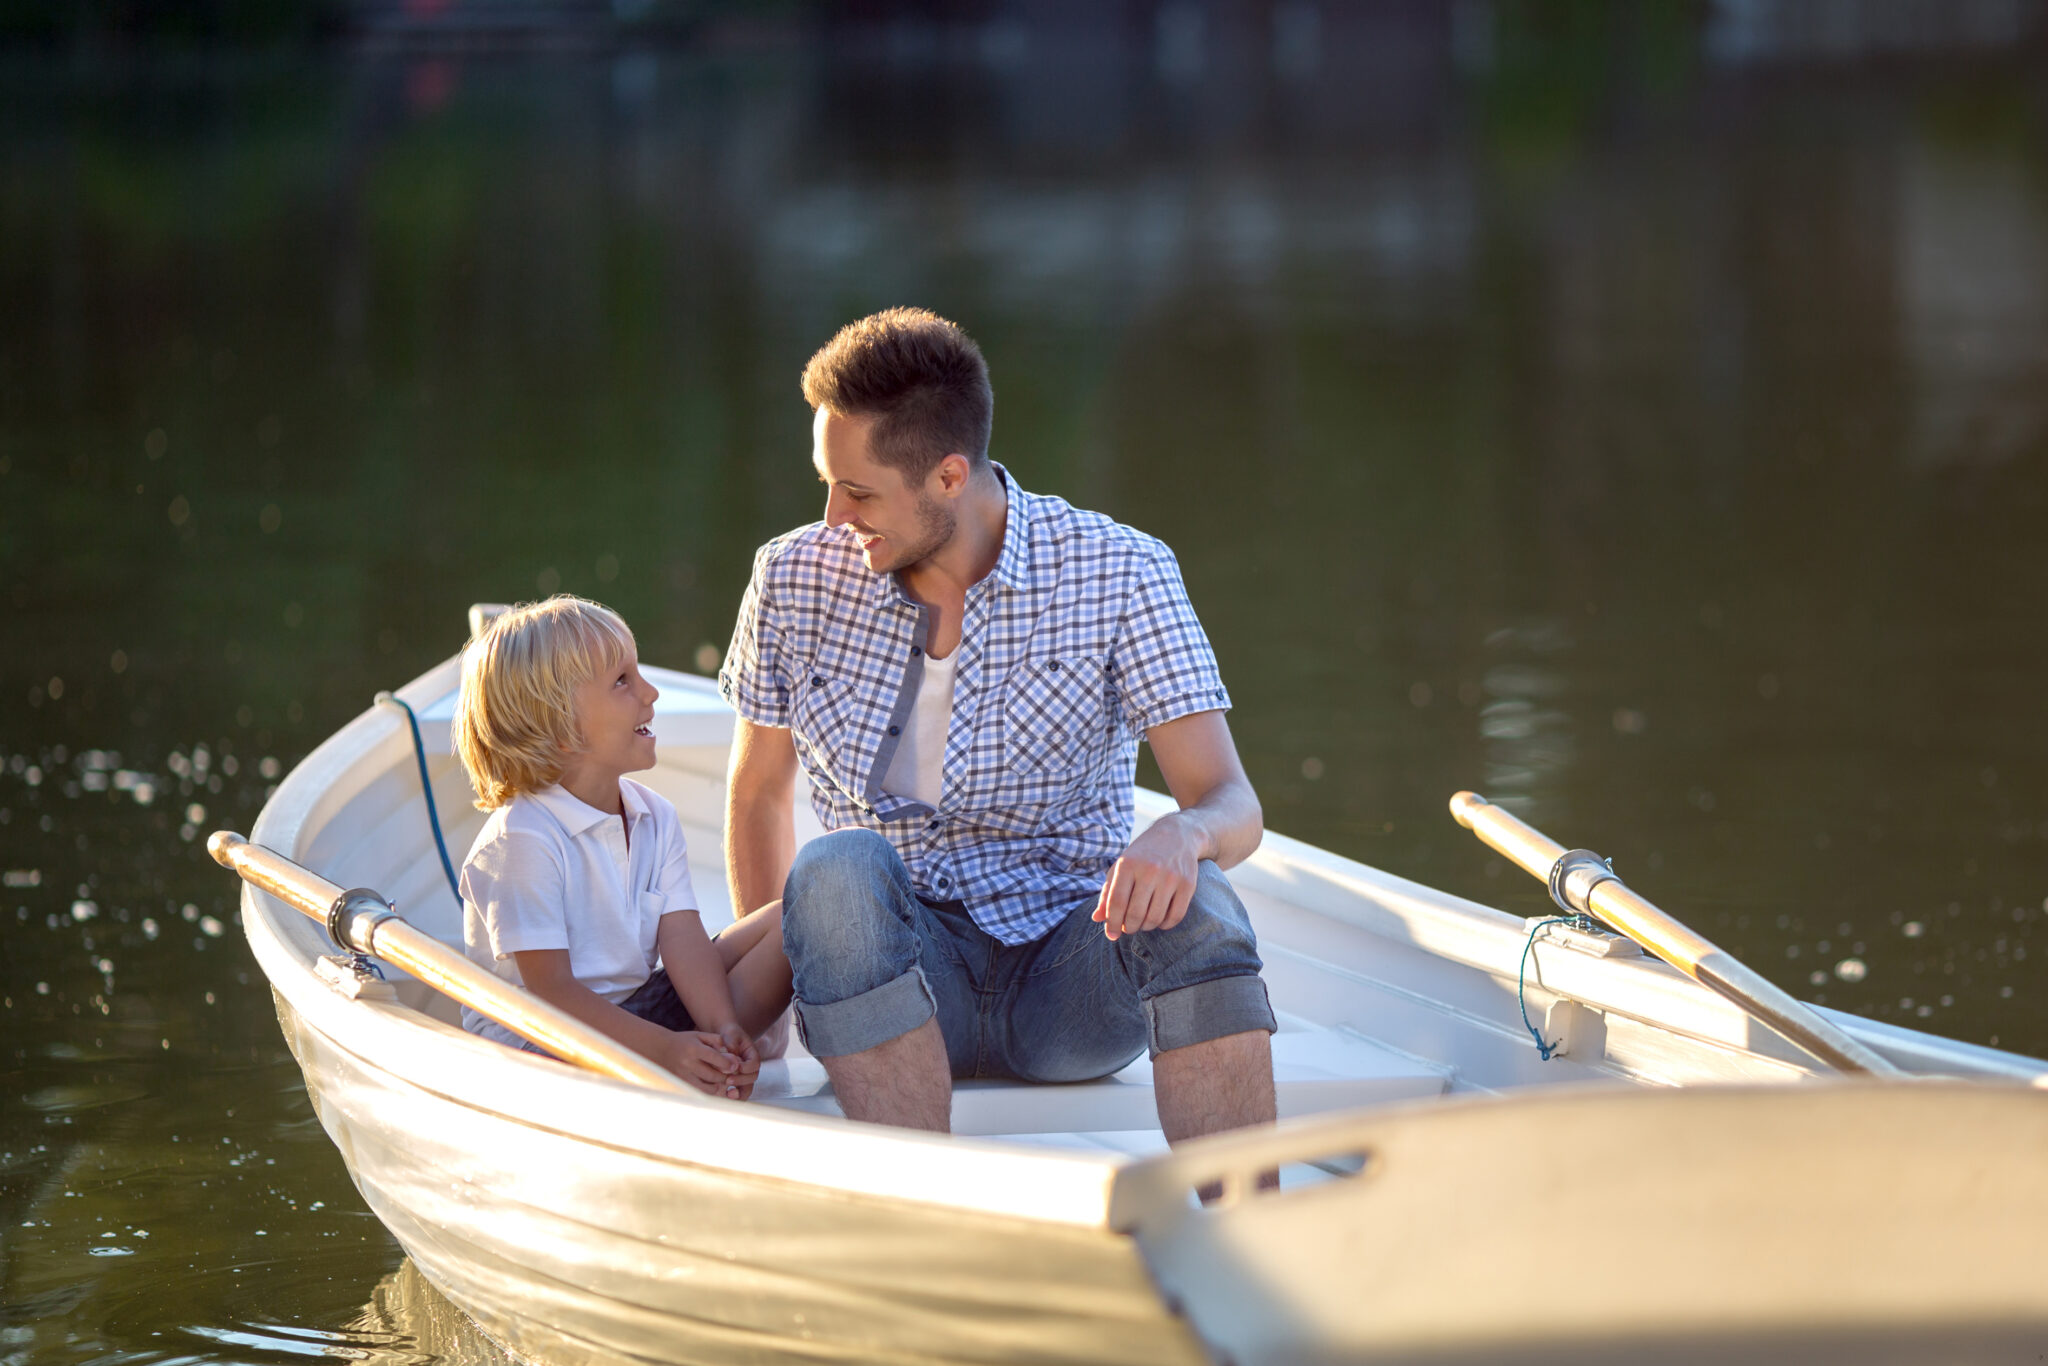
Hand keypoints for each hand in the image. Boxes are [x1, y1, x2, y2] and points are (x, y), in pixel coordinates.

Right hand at [664, 1030, 746, 1096]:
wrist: (660, 1049)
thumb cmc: (684, 1041)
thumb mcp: (700, 1035)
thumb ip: (717, 1041)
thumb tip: (732, 1055)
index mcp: (694, 1049)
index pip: (715, 1058)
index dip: (728, 1063)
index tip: (736, 1066)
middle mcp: (688, 1064)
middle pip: (713, 1075)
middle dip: (725, 1076)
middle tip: (732, 1074)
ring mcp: (683, 1076)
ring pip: (707, 1088)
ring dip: (718, 1086)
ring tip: (722, 1080)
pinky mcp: (681, 1084)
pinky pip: (699, 1092)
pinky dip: (709, 1091)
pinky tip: (713, 1085)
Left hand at [716, 1022, 760, 1100]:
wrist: (724, 1039)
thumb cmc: (728, 1035)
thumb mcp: (730, 1035)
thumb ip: (732, 1044)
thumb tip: (732, 1057)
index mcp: (752, 1055)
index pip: (755, 1064)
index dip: (747, 1067)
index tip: (737, 1067)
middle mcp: (750, 1067)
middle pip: (752, 1078)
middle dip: (741, 1080)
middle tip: (728, 1080)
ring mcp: (744, 1076)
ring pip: (747, 1088)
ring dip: (739, 1092)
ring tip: (728, 1093)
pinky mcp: (736, 1082)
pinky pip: (738, 1092)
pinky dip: (733, 1096)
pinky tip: (724, 1096)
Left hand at [1093, 815, 1201, 940]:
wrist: (1177, 835)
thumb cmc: (1142, 855)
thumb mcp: (1121, 867)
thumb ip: (1107, 893)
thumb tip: (1097, 919)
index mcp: (1128, 864)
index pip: (1116, 902)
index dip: (1112, 923)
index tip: (1111, 934)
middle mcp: (1149, 870)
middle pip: (1135, 914)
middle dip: (1129, 927)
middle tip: (1129, 927)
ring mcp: (1170, 877)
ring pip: (1155, 918)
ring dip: (1146, 927)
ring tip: (1142, 923)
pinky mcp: (1188, 884)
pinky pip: (1175, 916)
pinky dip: (1165, 925)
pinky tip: (1159, 920)